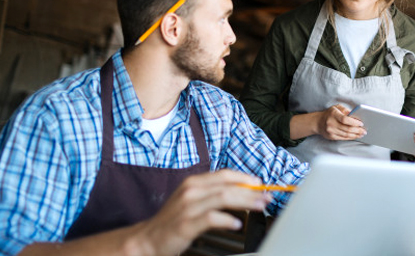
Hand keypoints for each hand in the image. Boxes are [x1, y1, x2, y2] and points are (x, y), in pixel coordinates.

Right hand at [136, 170, 271, 254]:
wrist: (147, 240)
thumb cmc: (173, 220)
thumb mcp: (192, 201)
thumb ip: (213, 194)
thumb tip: (241, 192)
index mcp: (194, 182)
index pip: (225, 174)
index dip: (245, 178)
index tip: (260, 184)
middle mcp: (191, 191)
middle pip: (228, 185)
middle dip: (251, 191)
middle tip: (267, 197)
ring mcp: (187, 207)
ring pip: (223, 198)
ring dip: (246, 202)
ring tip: (259, 207)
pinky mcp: (185, 224)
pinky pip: (211, 218)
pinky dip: (227, 220)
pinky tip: (237, 224)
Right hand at [316, 104, 365, 140]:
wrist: (317, 122)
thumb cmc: (329, 114)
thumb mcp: (336, 107)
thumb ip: (345, 110)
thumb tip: (355, 115)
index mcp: (333, 114)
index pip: (345, 119)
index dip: (354, 122)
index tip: (361, 123)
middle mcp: (331, 123)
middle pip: (347, 128)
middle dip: (358, 130)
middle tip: (364, 130)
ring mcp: (331, 131)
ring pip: (346, 135)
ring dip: (355, 135)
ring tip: (362, 134)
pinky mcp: (331, 136)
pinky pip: (343, 138)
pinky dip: (351, 137)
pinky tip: (355, 136)